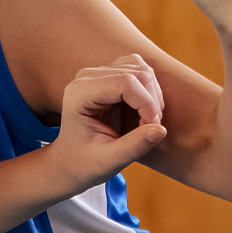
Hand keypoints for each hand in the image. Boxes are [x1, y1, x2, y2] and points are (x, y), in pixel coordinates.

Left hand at [43, 54, 168, 187]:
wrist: (70, 161)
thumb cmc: (85, 163)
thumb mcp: (109, 161)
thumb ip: (134, 146)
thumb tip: (161, 129)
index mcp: (79, 94)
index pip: (126, 83)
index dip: (146, 104)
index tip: (151, 129)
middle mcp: (86, 77)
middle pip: (137, 73)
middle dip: (152, 102)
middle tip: (150, 129)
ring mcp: (98, 73)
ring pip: (142, 69)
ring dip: (153, 95)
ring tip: (148, 121)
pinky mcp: (109, 74)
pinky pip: (139, 70)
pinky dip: (149, 89)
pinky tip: (145, 110)